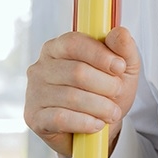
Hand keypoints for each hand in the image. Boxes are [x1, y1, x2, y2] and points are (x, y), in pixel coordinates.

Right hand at [24, 27, 139, 157]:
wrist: (99, 126)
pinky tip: (97, 124)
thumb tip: (119, 32)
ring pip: (71, 96)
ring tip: (112, 112)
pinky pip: (60, 118)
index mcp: (59, 47)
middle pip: (76, 72)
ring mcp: (34, 92)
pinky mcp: (33, 117)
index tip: (120, 67)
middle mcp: (41, 67)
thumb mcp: (124, 68)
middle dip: (106, 85)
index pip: (74, 43)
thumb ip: (124, 48)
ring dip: (100, 106)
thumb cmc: (108, 91)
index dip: (100, 55)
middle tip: (118, 93)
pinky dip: (85, 122)